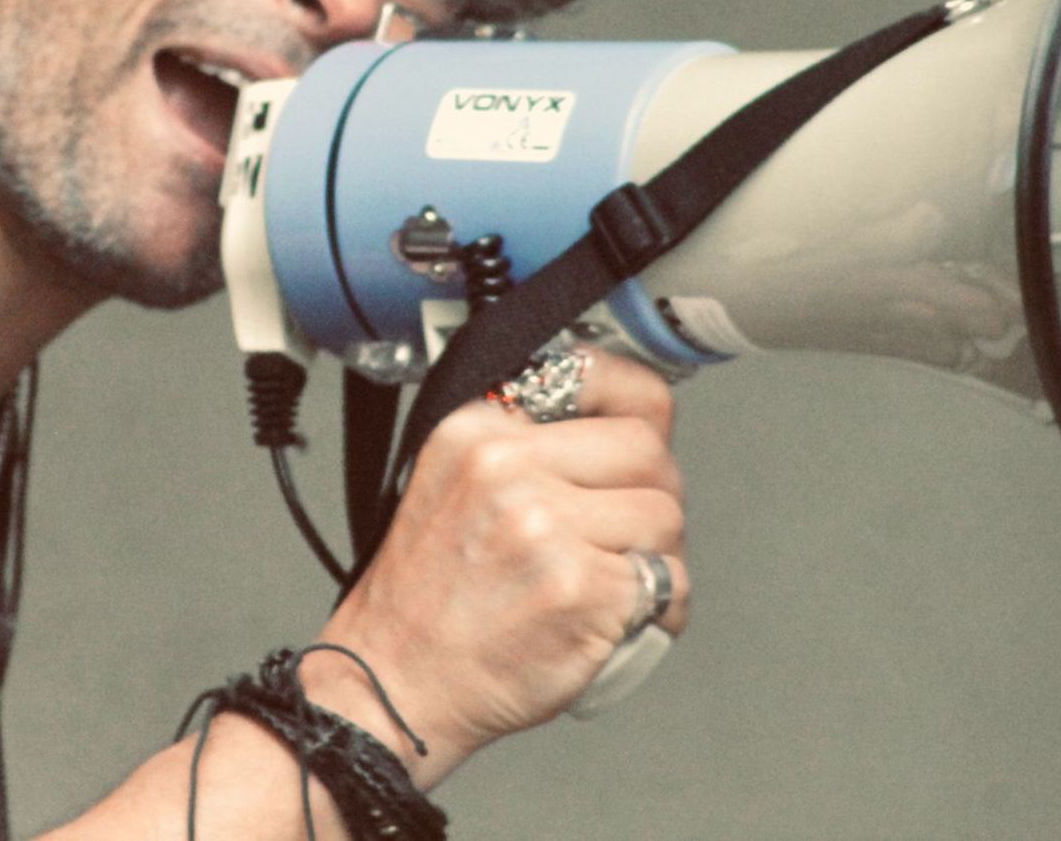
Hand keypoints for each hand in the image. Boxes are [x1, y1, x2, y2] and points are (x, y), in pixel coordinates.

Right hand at [311, 350, 687, 785]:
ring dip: (659, 555)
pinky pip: (668, 581)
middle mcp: (507, 464)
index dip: (639, 409)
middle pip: (646, 447)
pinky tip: (621, 623)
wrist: (392, 684)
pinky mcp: (579, 587)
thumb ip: (523, 443)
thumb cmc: (429, 595)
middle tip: (631, 533)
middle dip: (656, 492)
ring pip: (664, 514)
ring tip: (618, 583)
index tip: (646, 432)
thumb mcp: (452, 478)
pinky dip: (660, 610)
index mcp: (477, 426)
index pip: (597, 377)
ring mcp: (544, 525)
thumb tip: (618, 420)